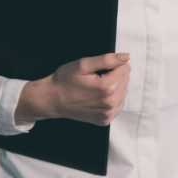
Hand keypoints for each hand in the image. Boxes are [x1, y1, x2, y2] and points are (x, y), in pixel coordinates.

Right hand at [15, 52, 130, 125]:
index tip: (98, 69)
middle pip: (125, 81)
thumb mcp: (83, 65)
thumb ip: (107, 60)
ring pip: (123, 93)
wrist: (51, 100)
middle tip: (95, 77)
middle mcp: (111, 103)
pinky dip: (111, 99)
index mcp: (107, 87)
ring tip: (96, 86)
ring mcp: (108, 114)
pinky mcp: (105, 120)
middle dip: (114, 75)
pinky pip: (117, 105)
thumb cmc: (64, 80)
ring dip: (114, 87)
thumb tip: (126, 57)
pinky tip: (98, 96)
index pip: (125, 68)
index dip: (112, 65)